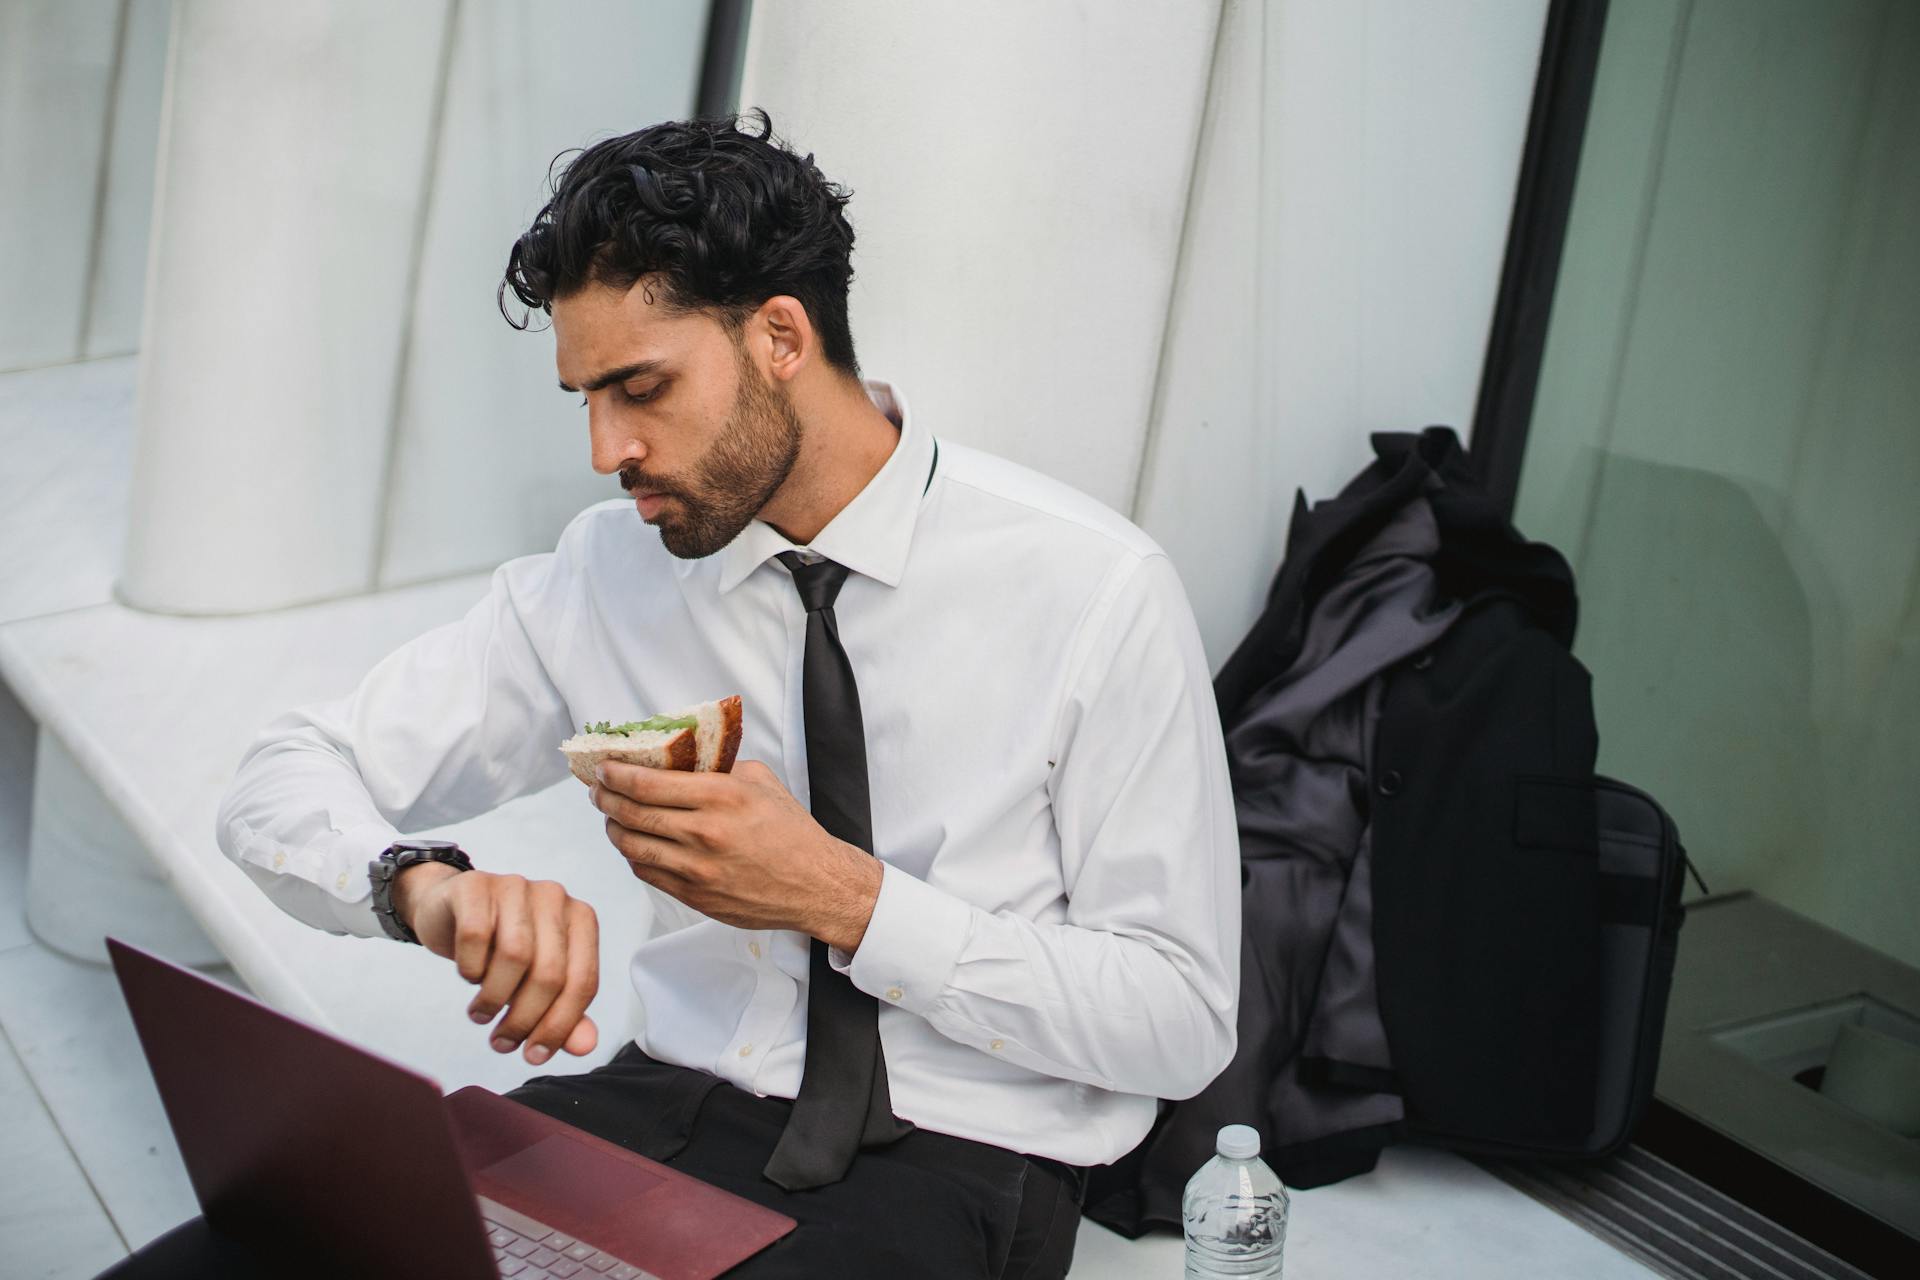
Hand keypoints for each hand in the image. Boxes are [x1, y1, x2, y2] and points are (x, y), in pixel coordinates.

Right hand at [395, 862, 599, 1065]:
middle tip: (502, 1042)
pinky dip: (471, 967)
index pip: (583, 981)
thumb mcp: (534, 982)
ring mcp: (516, 886)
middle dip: (525, 1019)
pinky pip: (476, 935)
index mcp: (581, 919)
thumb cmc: (499, 947)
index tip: (534, 1055)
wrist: (449, 912)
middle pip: (550, 972)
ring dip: (494, 997)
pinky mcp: (476, 885)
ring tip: (480, 1015)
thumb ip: (564, 1013)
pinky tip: (469, 976)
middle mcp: (555, 897)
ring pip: (515, 955)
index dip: (560, 1026)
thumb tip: (586, 1046)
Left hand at [589, 759, 882, 951]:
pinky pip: (648, 873)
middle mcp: (704, 833)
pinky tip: (634, 843)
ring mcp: (696, 869)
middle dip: (605, 798)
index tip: (605, 767)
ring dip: (613, 827)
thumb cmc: (792, 832)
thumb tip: (681, 760)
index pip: (647, 783)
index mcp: (721, 797)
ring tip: (610, 816)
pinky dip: (634, 856)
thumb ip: (718, 768)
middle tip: (598, 789)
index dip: (616, 774)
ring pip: (633, 846)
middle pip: (632, 813)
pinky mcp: (695, 896)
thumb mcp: (761, 781)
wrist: (816, 885)